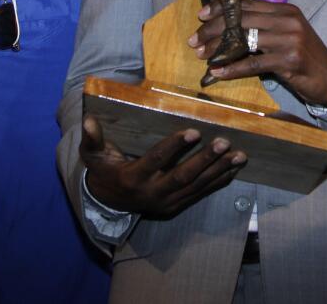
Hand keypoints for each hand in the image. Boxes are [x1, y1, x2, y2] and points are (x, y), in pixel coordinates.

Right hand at [80, 115, 245, 217]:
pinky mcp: (177, 206)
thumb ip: (92, 138)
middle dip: (205, 160)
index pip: (156, 161)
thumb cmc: (104, 170)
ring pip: (197, 187)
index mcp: (133, 178)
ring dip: (219, 171)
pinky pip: (201, 194)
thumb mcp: (93, 155)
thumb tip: (87, 120)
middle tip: (224, 142)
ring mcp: (167, 202)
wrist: (109, 202)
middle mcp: (152, 193)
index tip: (193, 131)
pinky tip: (234, 168)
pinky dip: (219, 181)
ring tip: (239, 155)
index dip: (174, 147)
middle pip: (183, 177)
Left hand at [189, 0, 326, 106]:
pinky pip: (253, 63)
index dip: (221, 9)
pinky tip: (217, 72)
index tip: (201, 16)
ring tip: (201, 56)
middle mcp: (287, 20)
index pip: (246, 4)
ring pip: (244, 39)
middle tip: (194, 40)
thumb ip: (262, 28)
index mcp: (284, 10)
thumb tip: (227, 28)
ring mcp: (289, 39)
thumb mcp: (285, 35)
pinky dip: (232, 68)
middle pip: (241, 20)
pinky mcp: (289, 60)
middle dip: (213, 30)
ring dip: (218, 49)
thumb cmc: (303, 57)